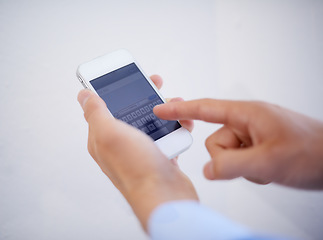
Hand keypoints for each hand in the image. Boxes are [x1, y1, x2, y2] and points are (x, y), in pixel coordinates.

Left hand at [77, 75, 197, 230]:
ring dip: (164, 110)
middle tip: (156, 83)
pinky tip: (182, 123)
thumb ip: (96, 112)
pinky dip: (174, 126)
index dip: (114, 89)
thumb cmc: (136, 168)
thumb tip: (83, 95)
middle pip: (130, 111)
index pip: (104, 106)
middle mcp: (120, 144)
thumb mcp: (109, 133)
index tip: (127, 75)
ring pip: (150, 121)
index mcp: (103, 137)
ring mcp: (140, 150)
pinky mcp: (158, 156)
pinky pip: (165, 135)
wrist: (165, 197)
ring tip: (177, 105)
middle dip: (144, 95)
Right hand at [154, 99, 322, 189]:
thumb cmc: (312, 151)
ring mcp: (252, 135)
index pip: (205, 109)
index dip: (180, 110)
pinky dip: (248, 168)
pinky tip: (267, 168)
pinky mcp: (257, 146)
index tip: (160, 109)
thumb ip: (231, 165)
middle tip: (252, 163)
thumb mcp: (268, 161)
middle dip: (228, 159)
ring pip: (226, 154)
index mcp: (246, 114)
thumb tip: (208, 170)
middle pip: (215, 142)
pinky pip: (238, 159)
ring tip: (265, 166)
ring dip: (242, 166)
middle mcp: (247, 122)